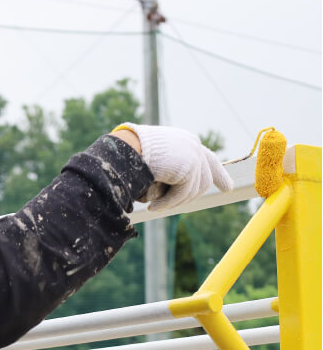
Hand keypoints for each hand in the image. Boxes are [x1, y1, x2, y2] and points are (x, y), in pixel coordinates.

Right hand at [113, 123, 233, 210]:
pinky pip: (183, 193)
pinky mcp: (189, 166)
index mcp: (184, 142)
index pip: (208, 159)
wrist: (121, 151)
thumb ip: (168, 173)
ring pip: (195, 189)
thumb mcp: (153, 163)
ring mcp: (192, 154)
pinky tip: (152, 207)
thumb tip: (172, 194)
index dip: (219, 175)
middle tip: (164, 206)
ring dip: (174, 201)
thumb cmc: (128, 157)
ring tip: (154, 205)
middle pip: (204, 179)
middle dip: (189, 197)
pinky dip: (167, 202)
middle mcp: (192, 145)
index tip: (228, 189)